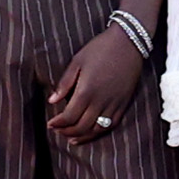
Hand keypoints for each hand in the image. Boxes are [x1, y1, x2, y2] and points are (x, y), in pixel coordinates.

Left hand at [43, 23, 144, 146]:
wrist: (128, 42)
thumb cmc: (100, 48)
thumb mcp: (77, 61)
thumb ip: (64, 83)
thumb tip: (52, 101)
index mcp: (86, 90)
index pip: (69, 116)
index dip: (57, 123)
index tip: (50, 124)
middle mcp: (101, 100)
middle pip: (81, 126)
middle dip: (67, 131)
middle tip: (57, 131)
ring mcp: (114, 103)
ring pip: (96, 129)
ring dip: (82, 136)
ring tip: (71, 137)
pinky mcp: (124, 103)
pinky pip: (111, 124)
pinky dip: (99, 132)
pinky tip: (91, 133)